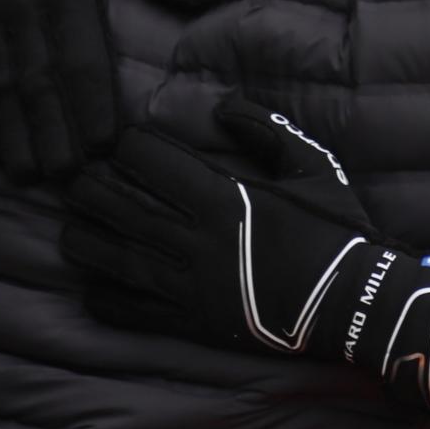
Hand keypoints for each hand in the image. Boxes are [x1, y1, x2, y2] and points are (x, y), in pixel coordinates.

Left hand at [62, 96, 429, 428]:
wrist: (355, 303)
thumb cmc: (336, 229)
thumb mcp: (311, 166)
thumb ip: (265, 130)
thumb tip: (221, 106)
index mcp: (223, 196)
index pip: (149, 161)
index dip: (129, 146)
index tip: (125, 144)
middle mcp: (196, 239)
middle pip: (119, 205)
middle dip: (92, 187)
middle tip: (81, 179)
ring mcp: (190, 284)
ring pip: (114, 256)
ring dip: (85, 237)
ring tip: (73, 225)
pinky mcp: (192, 322)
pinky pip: (132, 310)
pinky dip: (104, 297)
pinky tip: (90, 284)